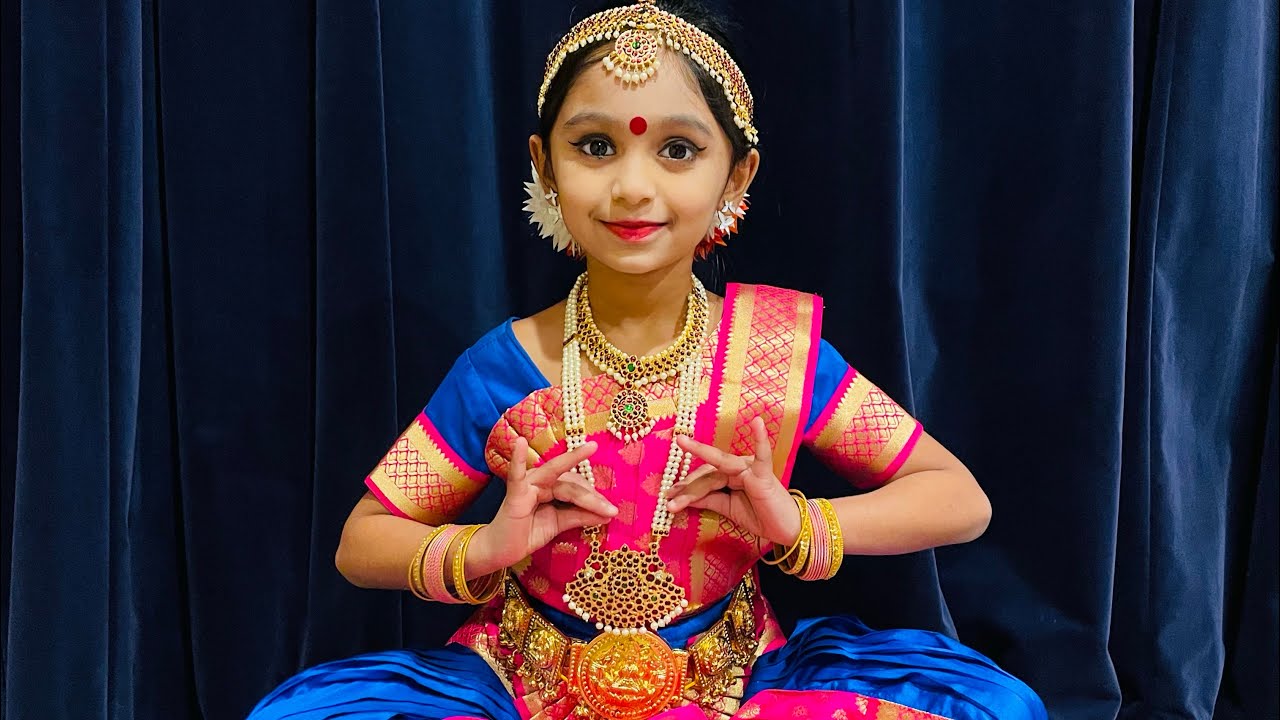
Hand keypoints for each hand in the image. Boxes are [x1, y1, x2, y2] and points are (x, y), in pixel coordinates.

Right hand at [470, 438, 616, 573]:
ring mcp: (527, 486)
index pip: (576, 487)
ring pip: (558, 481)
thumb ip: (579, 517)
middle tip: (611, 510)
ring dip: (582, 492)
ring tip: (602, 500)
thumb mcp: (559, 524)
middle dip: (592, 497)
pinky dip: (517, 459)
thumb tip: (608, 514)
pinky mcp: (514, 495)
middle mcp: (540, 481)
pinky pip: (516, 475)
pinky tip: (521, 444)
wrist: (501, 552)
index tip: (610, 511)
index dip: (594, 498)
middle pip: (572, 484)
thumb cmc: (526, 534)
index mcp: (550, 487)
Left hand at [667, 417, 801, 546]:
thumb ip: (708, 499)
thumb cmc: (761, 516)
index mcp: (731, 474)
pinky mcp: (764, 474)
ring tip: (677, 493)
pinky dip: (761, 439)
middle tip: (669, 499)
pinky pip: (762, 455)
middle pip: (708, 473)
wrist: (786, 530)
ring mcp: (751, 468)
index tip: (669, 500)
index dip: (687, 488)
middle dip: (688, 487)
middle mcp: (740, 466)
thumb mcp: (728, 508)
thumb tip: (683, 496)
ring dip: (697, 484)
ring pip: (719, 470)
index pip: (705, 477)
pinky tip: (757, 423)